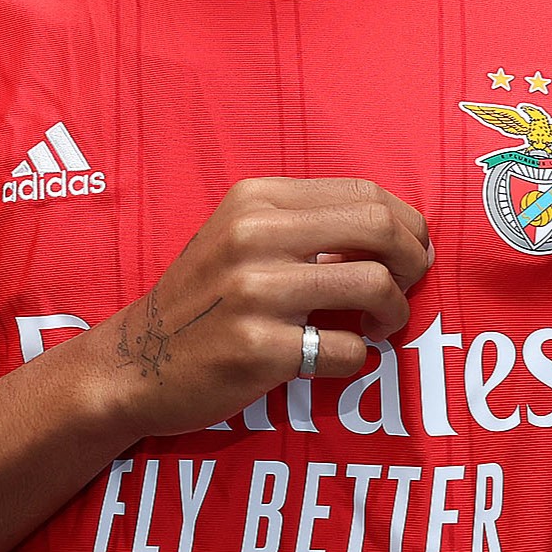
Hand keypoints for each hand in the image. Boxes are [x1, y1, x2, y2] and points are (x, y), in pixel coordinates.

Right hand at [98, 177, 431, 439]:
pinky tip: (336, 357)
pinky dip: (357, 357)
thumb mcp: (241, 236)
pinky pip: (347, 350)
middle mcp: (255, 236)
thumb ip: (307, 223)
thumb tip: (401, 231)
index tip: (414, 250)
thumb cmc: (204, 297)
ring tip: (379, 325)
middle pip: (379, 228)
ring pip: (374, 286)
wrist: (136, 360)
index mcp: (257, 199)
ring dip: (395, 311)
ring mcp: (255, 293)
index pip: (364, 191)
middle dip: (413, 260)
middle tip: (409, 286)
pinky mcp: (259, 349)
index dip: (407, 223)